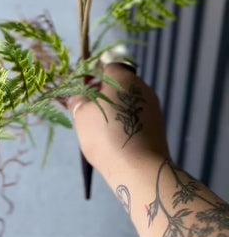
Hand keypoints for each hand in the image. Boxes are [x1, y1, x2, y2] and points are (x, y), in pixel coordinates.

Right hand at [67, 63, 169, 179]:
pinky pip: (137, 115)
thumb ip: (78, 100)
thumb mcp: (81, 116)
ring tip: (102, 128)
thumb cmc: (106, 135)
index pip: (107, 66)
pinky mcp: (158, 124)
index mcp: (123, 77)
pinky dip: (126, 121)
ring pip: (128, 100)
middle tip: (90, 111)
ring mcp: (153, 106)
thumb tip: (78, 97)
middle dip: (104, 93)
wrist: (140, 169)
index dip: (93, 77)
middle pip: (120, 83)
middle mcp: (142, 87)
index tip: (83, 93)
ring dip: (115, 108)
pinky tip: (117, 138)